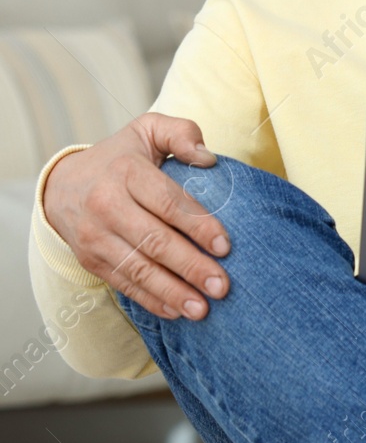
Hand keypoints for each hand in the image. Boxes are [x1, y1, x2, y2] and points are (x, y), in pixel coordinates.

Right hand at [41, 113, 230, 320]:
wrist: (62, 184)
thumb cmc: (122, 156)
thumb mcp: (148, 130)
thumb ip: (181, 133)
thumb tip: (208, 158)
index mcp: (126, 172)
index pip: (167, 202)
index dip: (198, 225)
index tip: (225, 246)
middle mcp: (106, 206)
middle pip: (154, 241)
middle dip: (191, 267)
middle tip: (222, 286)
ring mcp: (95, 236)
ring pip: (138, 269)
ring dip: (172, 292)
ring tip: (203, 309)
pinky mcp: (91, 259)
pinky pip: (123, 283)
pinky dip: (150, 300)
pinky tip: (176, 312)